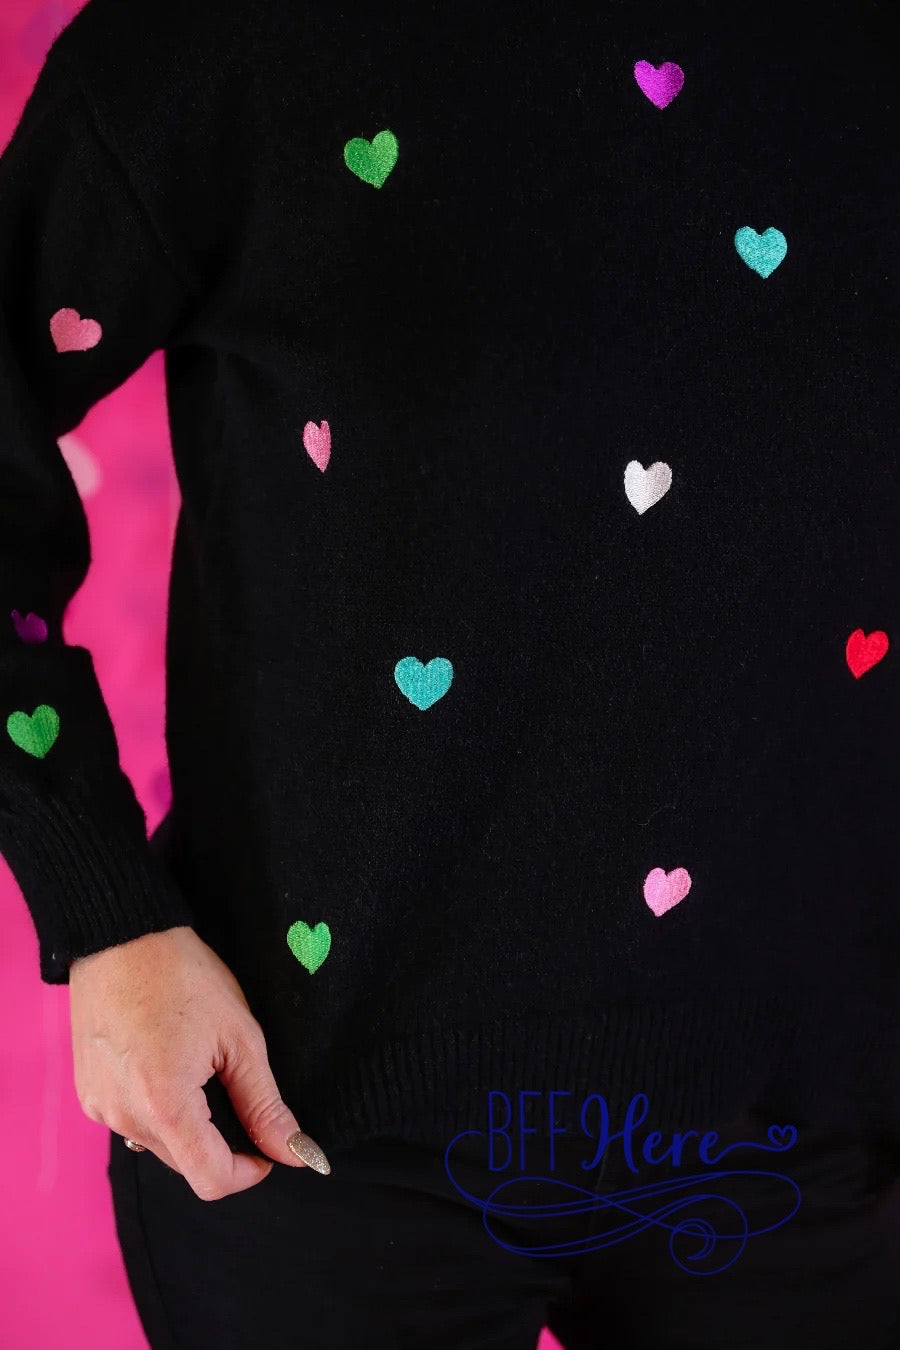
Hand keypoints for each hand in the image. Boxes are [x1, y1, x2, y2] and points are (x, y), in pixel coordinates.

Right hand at [69, 925, 327, 1198]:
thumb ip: (265, 1103)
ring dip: (192, 1128)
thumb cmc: (183, 975)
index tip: (270, 1143)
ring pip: (162, 1147)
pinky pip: (135, 1125)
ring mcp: (100, 1108)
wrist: (120, 936)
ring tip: (200, 1069)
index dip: (251, 1170)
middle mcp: (124, 1117)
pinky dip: (161, 1112)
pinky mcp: (89, 1095)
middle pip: (187, 1166)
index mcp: (165, 1105)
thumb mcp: (240, 1036)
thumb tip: (296, 1153)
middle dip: (223, 1144)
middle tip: (236, 1089)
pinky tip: (170, 1066)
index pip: (212, 1180)